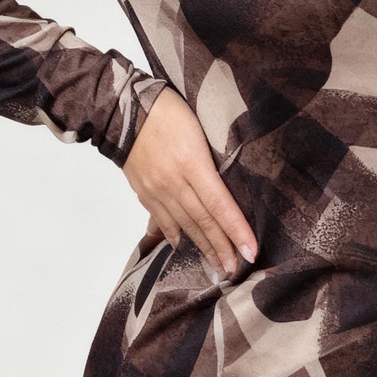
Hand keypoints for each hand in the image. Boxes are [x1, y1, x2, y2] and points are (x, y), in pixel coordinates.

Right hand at [122, 89, 257, 281]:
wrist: (125, 107)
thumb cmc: (169, 109)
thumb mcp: (199, 128)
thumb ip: (211, 159)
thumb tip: (227, 185)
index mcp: (192, 163)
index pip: (220, 204)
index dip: (236, 230)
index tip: (250, 251)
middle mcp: (173, 181)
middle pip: (203, 220)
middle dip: (221, 247)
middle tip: (235, 269)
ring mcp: (156, 189)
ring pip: (184, 224)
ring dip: (202, 246)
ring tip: (216, 266)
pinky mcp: (143, 191)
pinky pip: (161, 218)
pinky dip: (173, 234)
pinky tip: (181, 246)